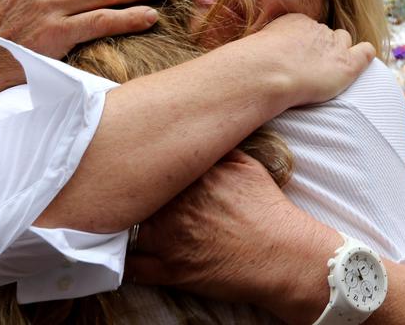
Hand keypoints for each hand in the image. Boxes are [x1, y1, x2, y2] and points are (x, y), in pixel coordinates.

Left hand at [126, 151, 339, 321]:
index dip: (140, 168)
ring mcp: (169, 239)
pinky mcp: (170, 271)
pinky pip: (131, 266)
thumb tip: (201, 133)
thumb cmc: (268, 211)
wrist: (283, 255)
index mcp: (190, 176)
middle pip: (132, 194)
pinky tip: (127, 252)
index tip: (137, 167)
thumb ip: (217, 149)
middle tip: (123, 191)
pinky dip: (125, 261)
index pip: (148, 164)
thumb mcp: (246, 165)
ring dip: (122, 223)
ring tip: (121, 219)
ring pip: (124, 227)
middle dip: (128, 193)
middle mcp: (174, 205)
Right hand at [245, 14, 375, 107]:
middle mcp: (317, 29)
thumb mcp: (254, 47)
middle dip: (323, 48)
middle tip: (311, 67)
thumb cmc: (253, 64)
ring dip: (340, 53)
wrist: (268, 71)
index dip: (305, 45)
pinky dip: (365, 55)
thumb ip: (263, 49)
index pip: (308, 29)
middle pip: (327, 35)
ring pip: (344, 43)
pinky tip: (362, 60)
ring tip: (330, 69)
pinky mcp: (347, 64)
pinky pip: (365, 52)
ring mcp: (334, 45)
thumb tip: (252, 58)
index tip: (296, 58)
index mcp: (295, 22)